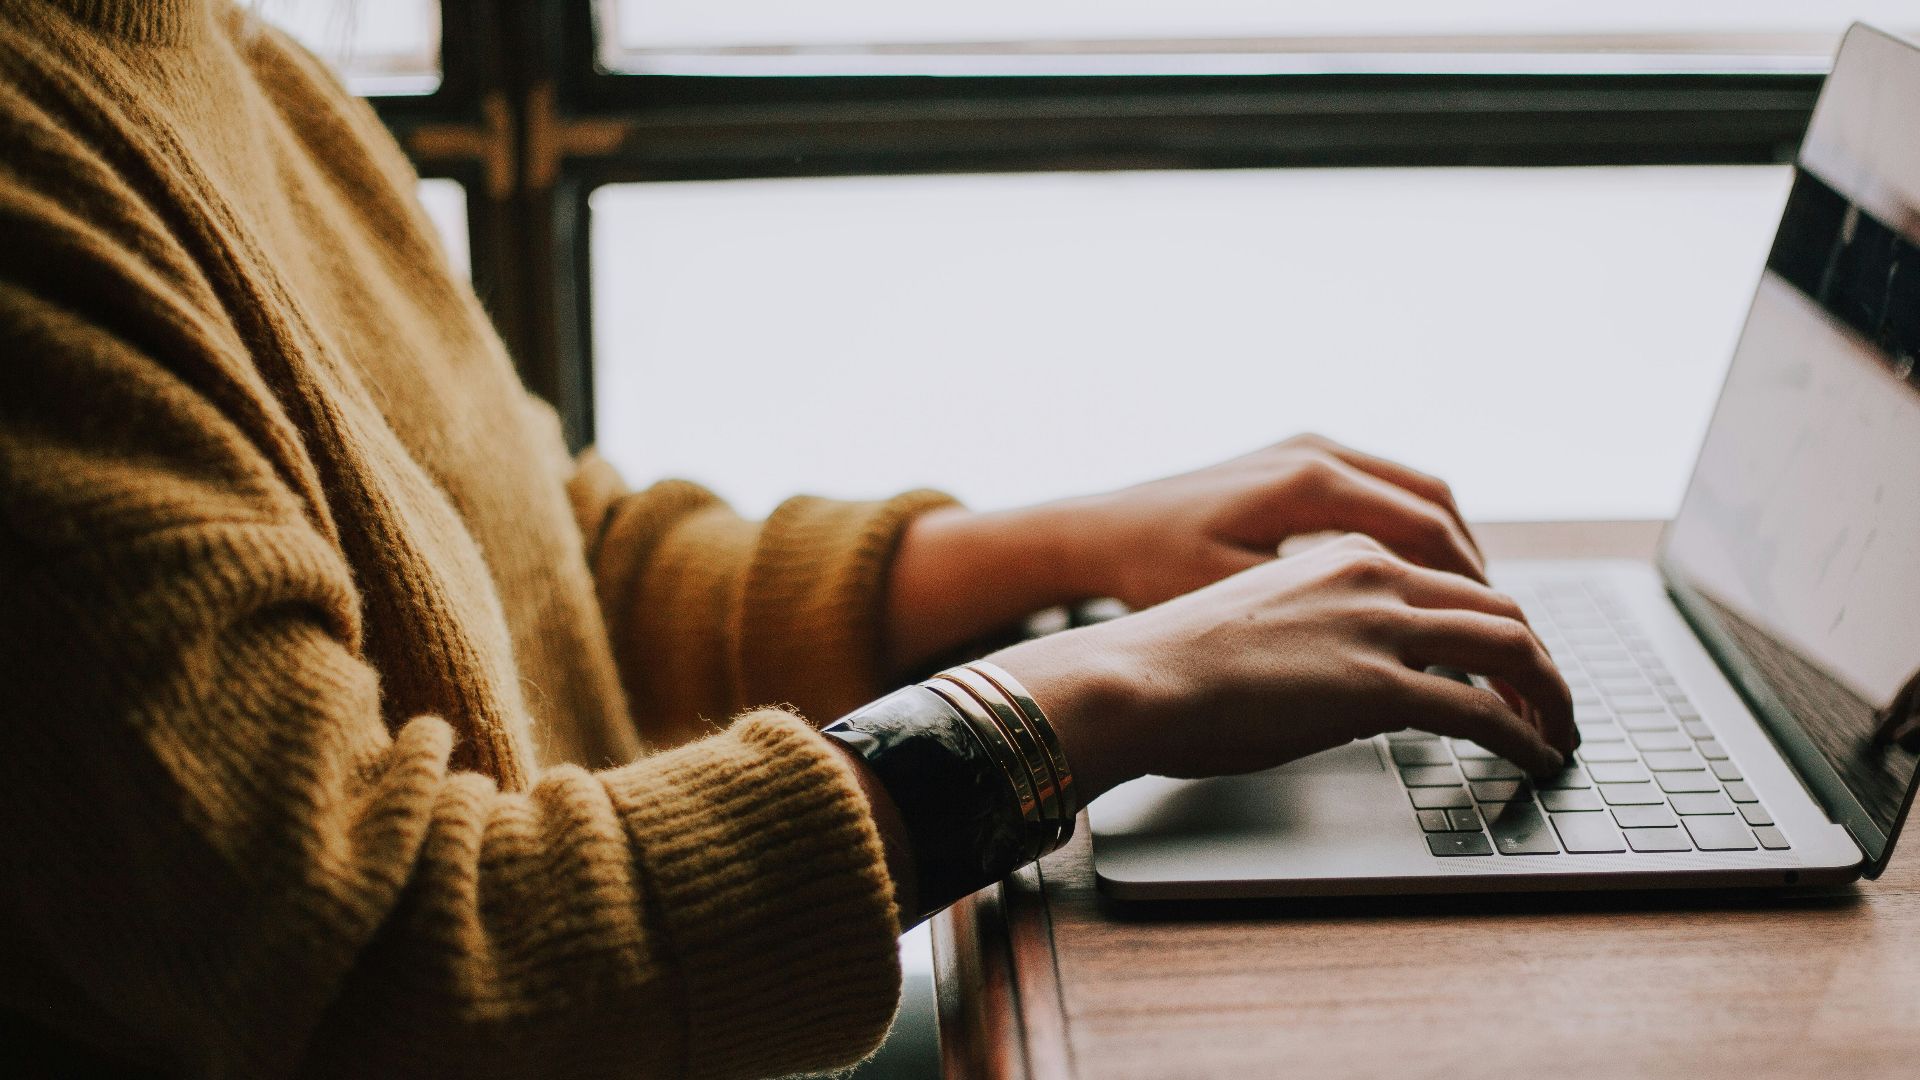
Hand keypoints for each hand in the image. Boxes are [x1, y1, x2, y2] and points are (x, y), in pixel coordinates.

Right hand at [992, 534, 1574, 800]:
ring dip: (1549, 695)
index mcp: (1343, 553)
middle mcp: (1372, 574)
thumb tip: (1345, 675)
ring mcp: (1378, 627)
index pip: (1452, 580)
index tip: (1508, 664)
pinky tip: (1534, 757)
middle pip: (1498, 607)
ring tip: (1558, 733)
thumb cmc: (1172, 660)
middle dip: (1539, 661)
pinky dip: (1524, 736)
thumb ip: (1318, 628)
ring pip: (1510, 647)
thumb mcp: (1260, 617)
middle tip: (1551, 702)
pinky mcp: (1376, 686)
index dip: (1495, 625)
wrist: (1133, 677)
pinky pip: (1482, 710)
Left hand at [1059, 433, 1484, 609]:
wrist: (1098, 531)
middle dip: (1474, 570)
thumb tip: (1404, 656)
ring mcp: (1308, 449)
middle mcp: (1317, 452)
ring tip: (1472, 610)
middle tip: (1502, 629)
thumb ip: (1322, 619)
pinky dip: (1413, 532)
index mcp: (1310, 482)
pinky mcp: (1296, 460)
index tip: (1497, 635)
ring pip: (1415, 492)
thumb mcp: (1237, 601)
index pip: (1426, 530)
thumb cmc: (1153, 571)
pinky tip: (1417, 581)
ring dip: (1449, 548)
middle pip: (1435, 504)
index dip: (1471, 588)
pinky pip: (1381, 489)